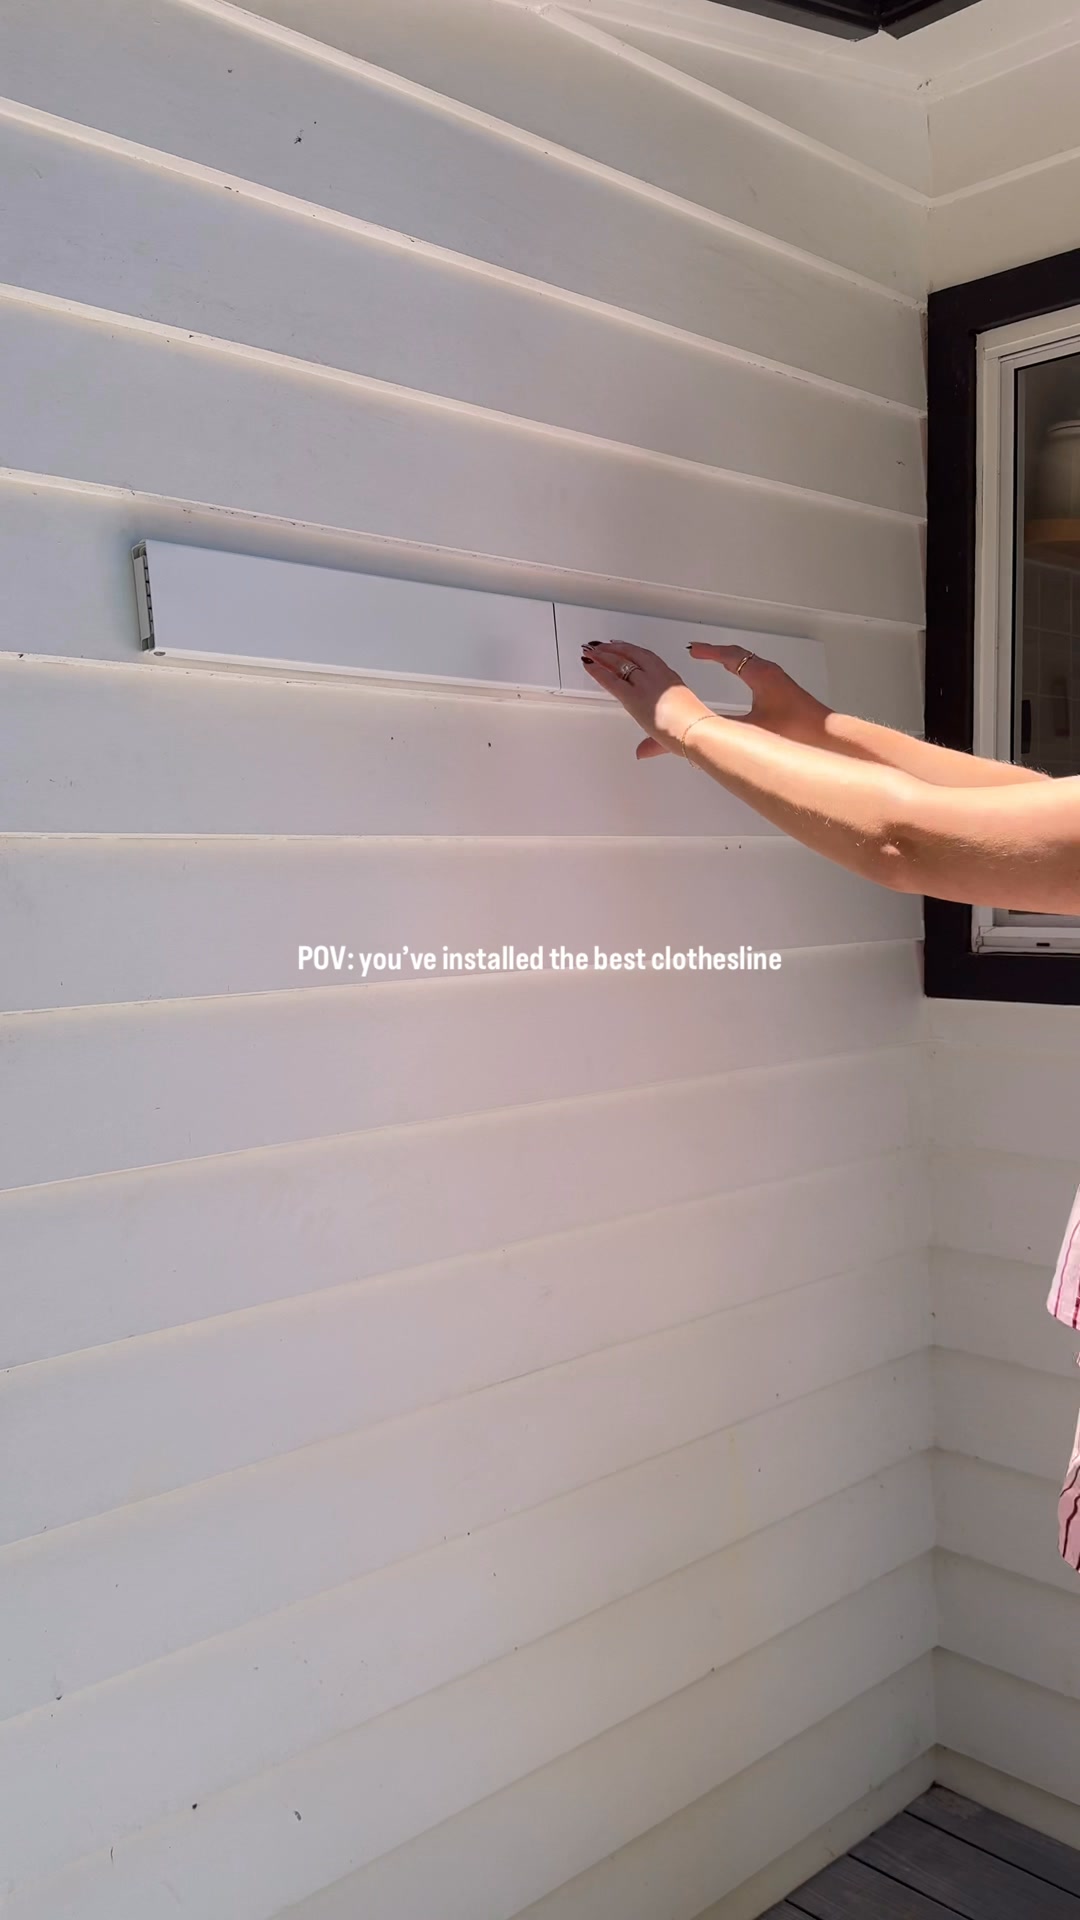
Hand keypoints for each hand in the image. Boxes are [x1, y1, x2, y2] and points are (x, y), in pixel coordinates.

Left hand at [580, 640, 710, 758]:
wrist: (695, 730)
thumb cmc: (692, 729)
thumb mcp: (673, 731)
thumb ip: (652, 744)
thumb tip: (641, 752)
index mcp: (671, 680)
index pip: (648, 660)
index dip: (633, 652)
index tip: (622, 647)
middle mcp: (657, 677)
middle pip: (632, 656)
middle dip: (614, 650)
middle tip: (601, 646)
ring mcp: (645, 684)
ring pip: (620, 663)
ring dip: (603, 656)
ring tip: (591, 651)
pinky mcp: (633, 696)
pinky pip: (611, 679)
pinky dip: (598, 671)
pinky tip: (589, 666)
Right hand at [685, 642, 829, 749]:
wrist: (825, 736)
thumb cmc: (797, 729)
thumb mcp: (751, 729)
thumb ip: (723, 727)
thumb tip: (702, 727)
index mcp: (761, 675)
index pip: (729, 655)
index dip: (708, 651)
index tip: (693, 649)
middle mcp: (769, 673)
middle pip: (738, 655)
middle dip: (716, 652)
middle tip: (699, 651)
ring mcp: (777, 681)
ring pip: (747, 662)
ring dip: (729, 660)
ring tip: (714, 660)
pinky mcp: (782, 692)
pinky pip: (755, 672)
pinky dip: (740, 670)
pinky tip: (740, 681)